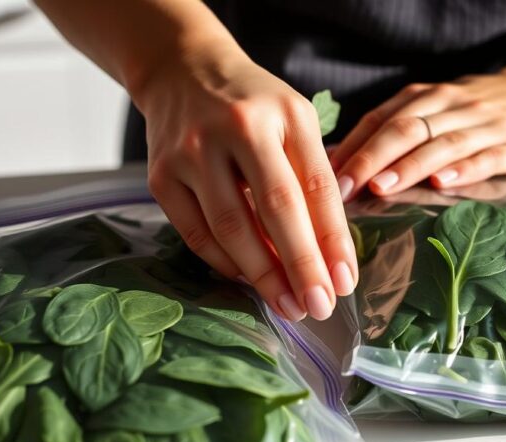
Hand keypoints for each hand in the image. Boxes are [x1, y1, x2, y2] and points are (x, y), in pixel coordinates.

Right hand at [138, 42, 357, 320]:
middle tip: (318, 306)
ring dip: (263, 275)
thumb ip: (312, 178)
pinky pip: (197, 233)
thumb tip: (330, 256)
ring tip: (287, 305)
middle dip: (301, 266)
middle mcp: (237, 127)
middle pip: (275, 209)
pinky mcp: (161, 175)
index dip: (332, 239)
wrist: (182, 70)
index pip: (316, 185)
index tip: (344, 282)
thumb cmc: (252, 106)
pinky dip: (225, 264)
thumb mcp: (294, 122)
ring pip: (231, 228)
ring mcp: (192, 151)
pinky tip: (249, 280)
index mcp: (284, 112)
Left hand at [329, 47, 505, 197]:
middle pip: (405, 129)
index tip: (324, 174)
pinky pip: (488, 156)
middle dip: (371, 158)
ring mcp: (486, 125)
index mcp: (427, 98)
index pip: (381, 118)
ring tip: (382, 187)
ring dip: (410, 166)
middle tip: (343, 187)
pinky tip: (444, 183)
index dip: (353, 145)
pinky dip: (465, 169)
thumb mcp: (436, 111)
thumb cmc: (477, 114)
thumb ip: (395, 131)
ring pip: (443, 143)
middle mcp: (453, 106)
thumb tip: (338, 163)